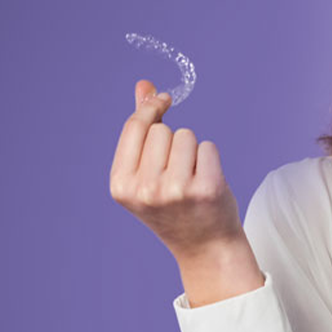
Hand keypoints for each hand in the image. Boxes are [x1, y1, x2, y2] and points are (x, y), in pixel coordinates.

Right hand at [109, 79, 244, 258]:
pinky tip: (206, 181)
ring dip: (191, 150)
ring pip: (186, 136)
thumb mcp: (147, 171)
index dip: (150, 108)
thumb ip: (141, 128)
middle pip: (162, 129)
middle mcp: (145, 190)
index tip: (163, 99)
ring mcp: (176, 191)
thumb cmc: (174, 206)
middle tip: (176, 171)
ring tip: (190, 178)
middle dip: (172, 140)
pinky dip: (210, 158)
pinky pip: (207, 147)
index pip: (134, 127)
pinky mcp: (206, 189)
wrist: (204, 246)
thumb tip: (143, 85)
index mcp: (122, 186)